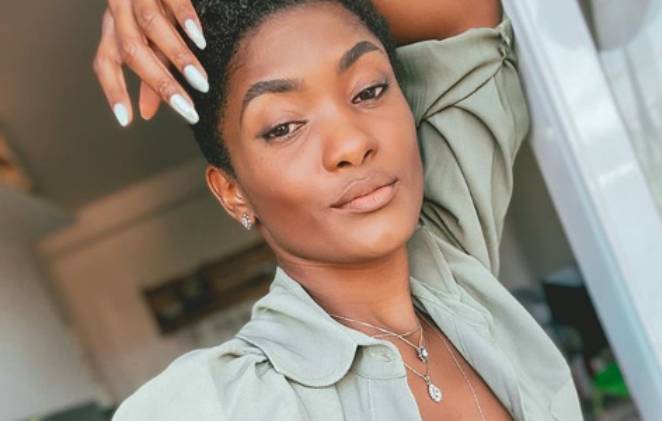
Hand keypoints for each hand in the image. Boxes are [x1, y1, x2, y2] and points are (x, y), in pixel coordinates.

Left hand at [93, 0, 207, 125]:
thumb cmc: (154, 5)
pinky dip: (186, 20)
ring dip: (178, 57)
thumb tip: (145, 113)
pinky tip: (201, 40)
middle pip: (132, 51)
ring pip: (152, 27)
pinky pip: (173, 1)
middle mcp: (120, 11)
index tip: (126, 120)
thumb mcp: (147, 39)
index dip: (113, 91)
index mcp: (113, 29)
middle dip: (160, 83)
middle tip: (186, 110)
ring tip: (200, 81)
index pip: (105, 63)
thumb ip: (148, 73)